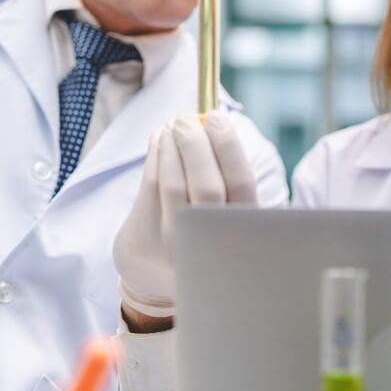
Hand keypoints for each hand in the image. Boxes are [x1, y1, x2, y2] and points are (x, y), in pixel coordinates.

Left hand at [113, 112, 257, 322]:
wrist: (158, 273)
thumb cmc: (201, 228)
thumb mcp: (226, 213)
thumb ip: (226, 174)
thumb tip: (211, 120)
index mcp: (242, 230)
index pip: (241, 184)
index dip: (228, 147)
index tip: (216, 117)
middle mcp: (213, 243)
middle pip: (207, 187)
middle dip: (195, 145)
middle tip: (187, 117)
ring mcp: (178, 244)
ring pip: (174, 186)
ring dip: (172, 147)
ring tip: (173, 125)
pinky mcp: (148, 237)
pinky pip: (151, 187)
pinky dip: (156, 155)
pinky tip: (160, 138)